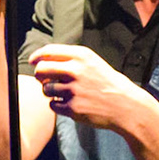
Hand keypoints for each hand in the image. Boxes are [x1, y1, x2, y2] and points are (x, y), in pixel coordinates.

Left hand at [29, 44, 157, 132]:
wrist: (126, 106)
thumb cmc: (108, 83)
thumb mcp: (93, 63)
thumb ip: (71, 59)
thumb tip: (42, 61)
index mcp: (82, 56)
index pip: (49, 51)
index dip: (37, 56)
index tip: (33, 61)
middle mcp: (76, 71)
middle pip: (41, 69)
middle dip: (40, 75)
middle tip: (45, 80)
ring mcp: (74, 90)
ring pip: (45, 89)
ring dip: (50, 92)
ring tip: (64, 94)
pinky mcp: (73, 108)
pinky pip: (53, 105)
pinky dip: (58, 105)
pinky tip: (71, 104)